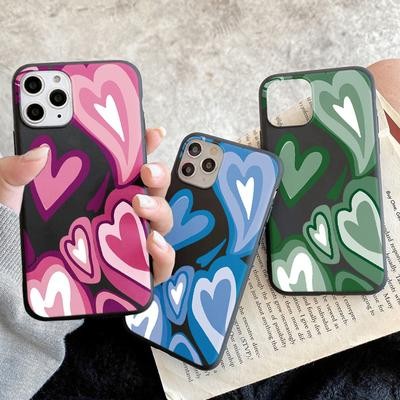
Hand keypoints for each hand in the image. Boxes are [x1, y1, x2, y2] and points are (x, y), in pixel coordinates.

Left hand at [0, 127, 173, 284]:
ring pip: (161, 220)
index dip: (144, 145)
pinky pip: (160, 263)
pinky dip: (165, 252)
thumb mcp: (9, 198)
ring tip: (140, 205)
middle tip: (145, 170)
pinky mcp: (132, 272)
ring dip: (159, 208)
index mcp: (98, 190)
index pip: (129, 164)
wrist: (10, 281)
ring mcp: (128, 241)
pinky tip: (152, 242)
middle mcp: (118, 212)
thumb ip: (15, 172)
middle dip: (158, 174)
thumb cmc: (14, 236)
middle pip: (153, 189)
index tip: (153, 132)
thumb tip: (38, 152)